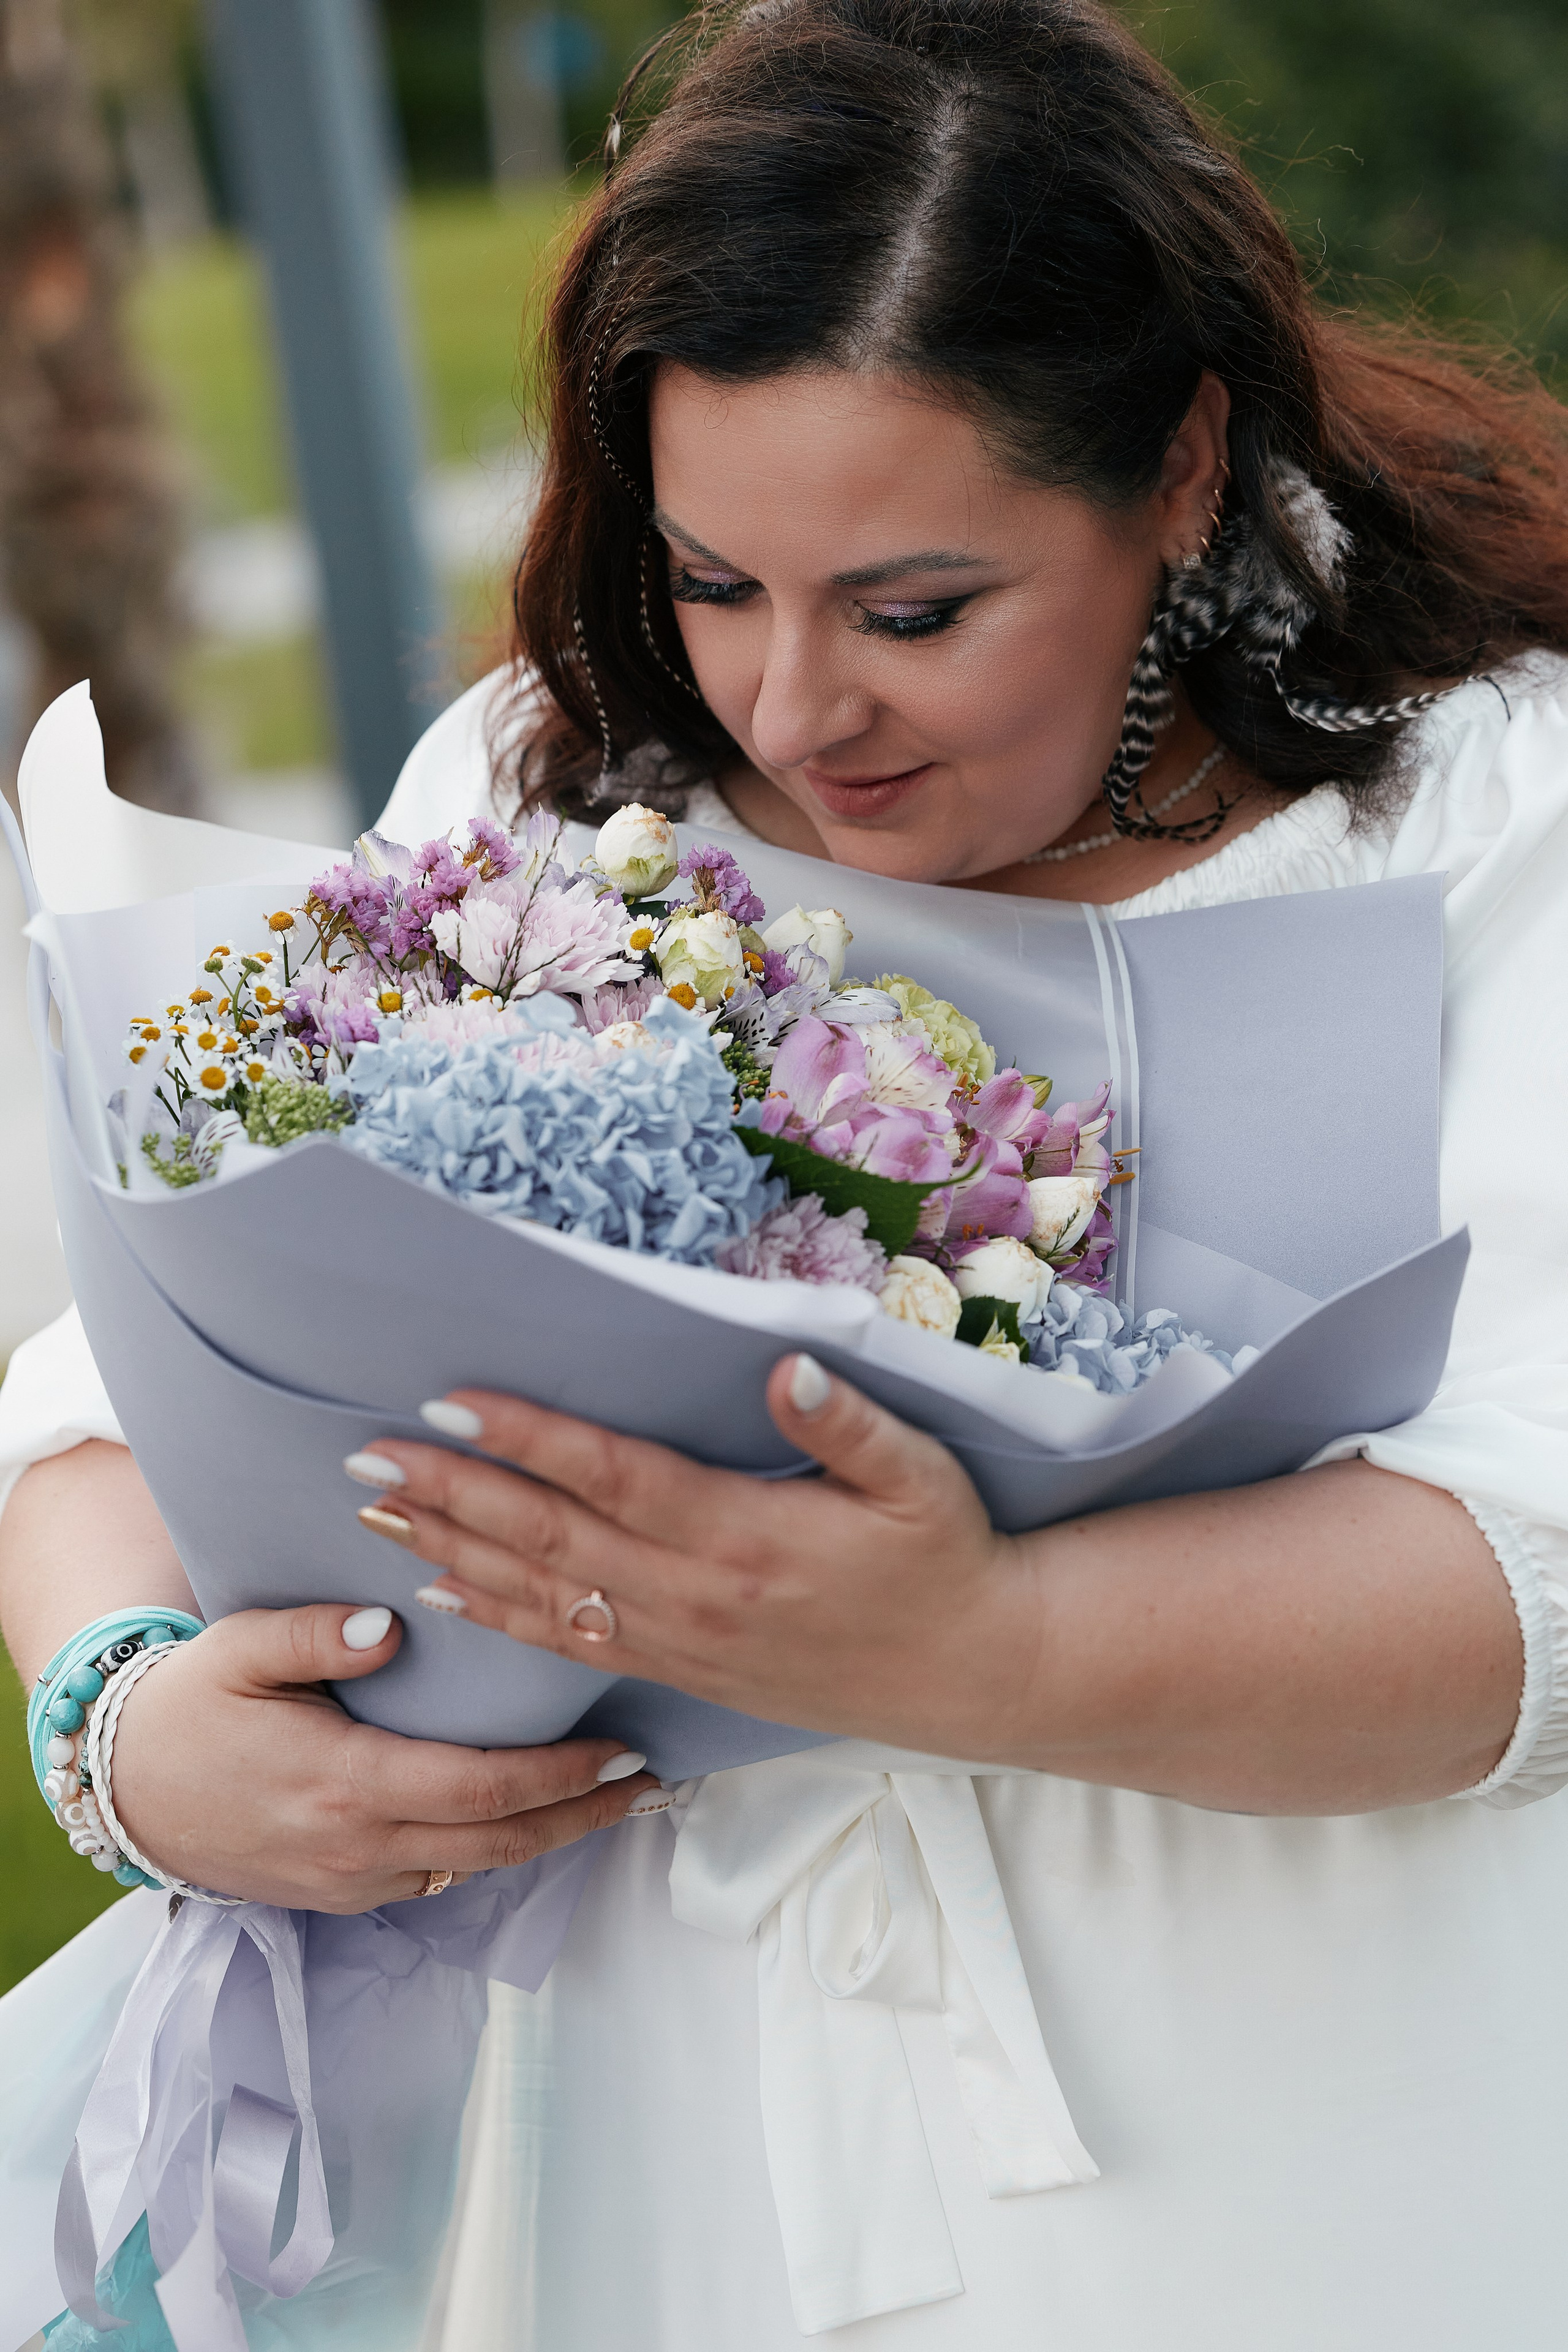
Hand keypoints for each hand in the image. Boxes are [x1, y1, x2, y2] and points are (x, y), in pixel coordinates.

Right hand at [109, 1603, 659, 1908]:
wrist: (122, 1790)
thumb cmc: (186, 1707)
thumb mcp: (239, 1648)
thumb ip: (318, 1631)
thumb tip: (395, 1628)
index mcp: (342, 1783)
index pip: (482, 1786)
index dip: (562, 1774)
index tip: (622, 1748)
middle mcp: (356, 1847)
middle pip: (500, 1841)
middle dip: (584, 1814)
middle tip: (650, 1782)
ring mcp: (351, 1881)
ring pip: (476, 1867)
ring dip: (550, 1838)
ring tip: (614, 1803)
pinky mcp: (342, 1895)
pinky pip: (437, 1877)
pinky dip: (493, 1851)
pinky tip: (532, 1821)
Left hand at [348, 1356, 1032, 1756]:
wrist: (967, 1672)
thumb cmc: (943, 1560)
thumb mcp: (919, 1477)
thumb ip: (845, 1424)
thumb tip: (785, 1368)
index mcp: (742, 1536)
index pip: (611, 1477)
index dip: (527, 1440)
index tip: (450, 1402)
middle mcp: (694, 1594)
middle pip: (549, 1538)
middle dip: (452, 1494)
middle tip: (367, 1455)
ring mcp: (679, 1641)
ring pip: (540, 1595)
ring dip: (451, 1552)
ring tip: (375, 1514)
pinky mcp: (677, 1670)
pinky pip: (568, 1644)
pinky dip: (498, 1617)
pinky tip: (445, 1592)